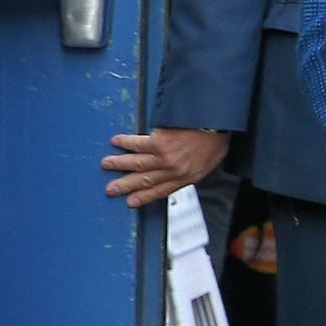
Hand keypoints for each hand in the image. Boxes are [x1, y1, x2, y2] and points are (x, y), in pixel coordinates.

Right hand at [103, 127, 229, 207]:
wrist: (218, 123)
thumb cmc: (216, 140)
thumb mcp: (208, 164)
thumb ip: (191, 171)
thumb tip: (180, 173)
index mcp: (187, 177)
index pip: (161, 191)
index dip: (144, 197)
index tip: (131, 202)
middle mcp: (173, 171)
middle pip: (145, 180)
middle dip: (126, 186)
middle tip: (110, 190)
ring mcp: (165, 157)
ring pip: (137, 163)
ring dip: (120, 164)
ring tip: (106, 164)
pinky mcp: (160, 142)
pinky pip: (137, 144)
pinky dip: (125, 143)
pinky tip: (116, 142)